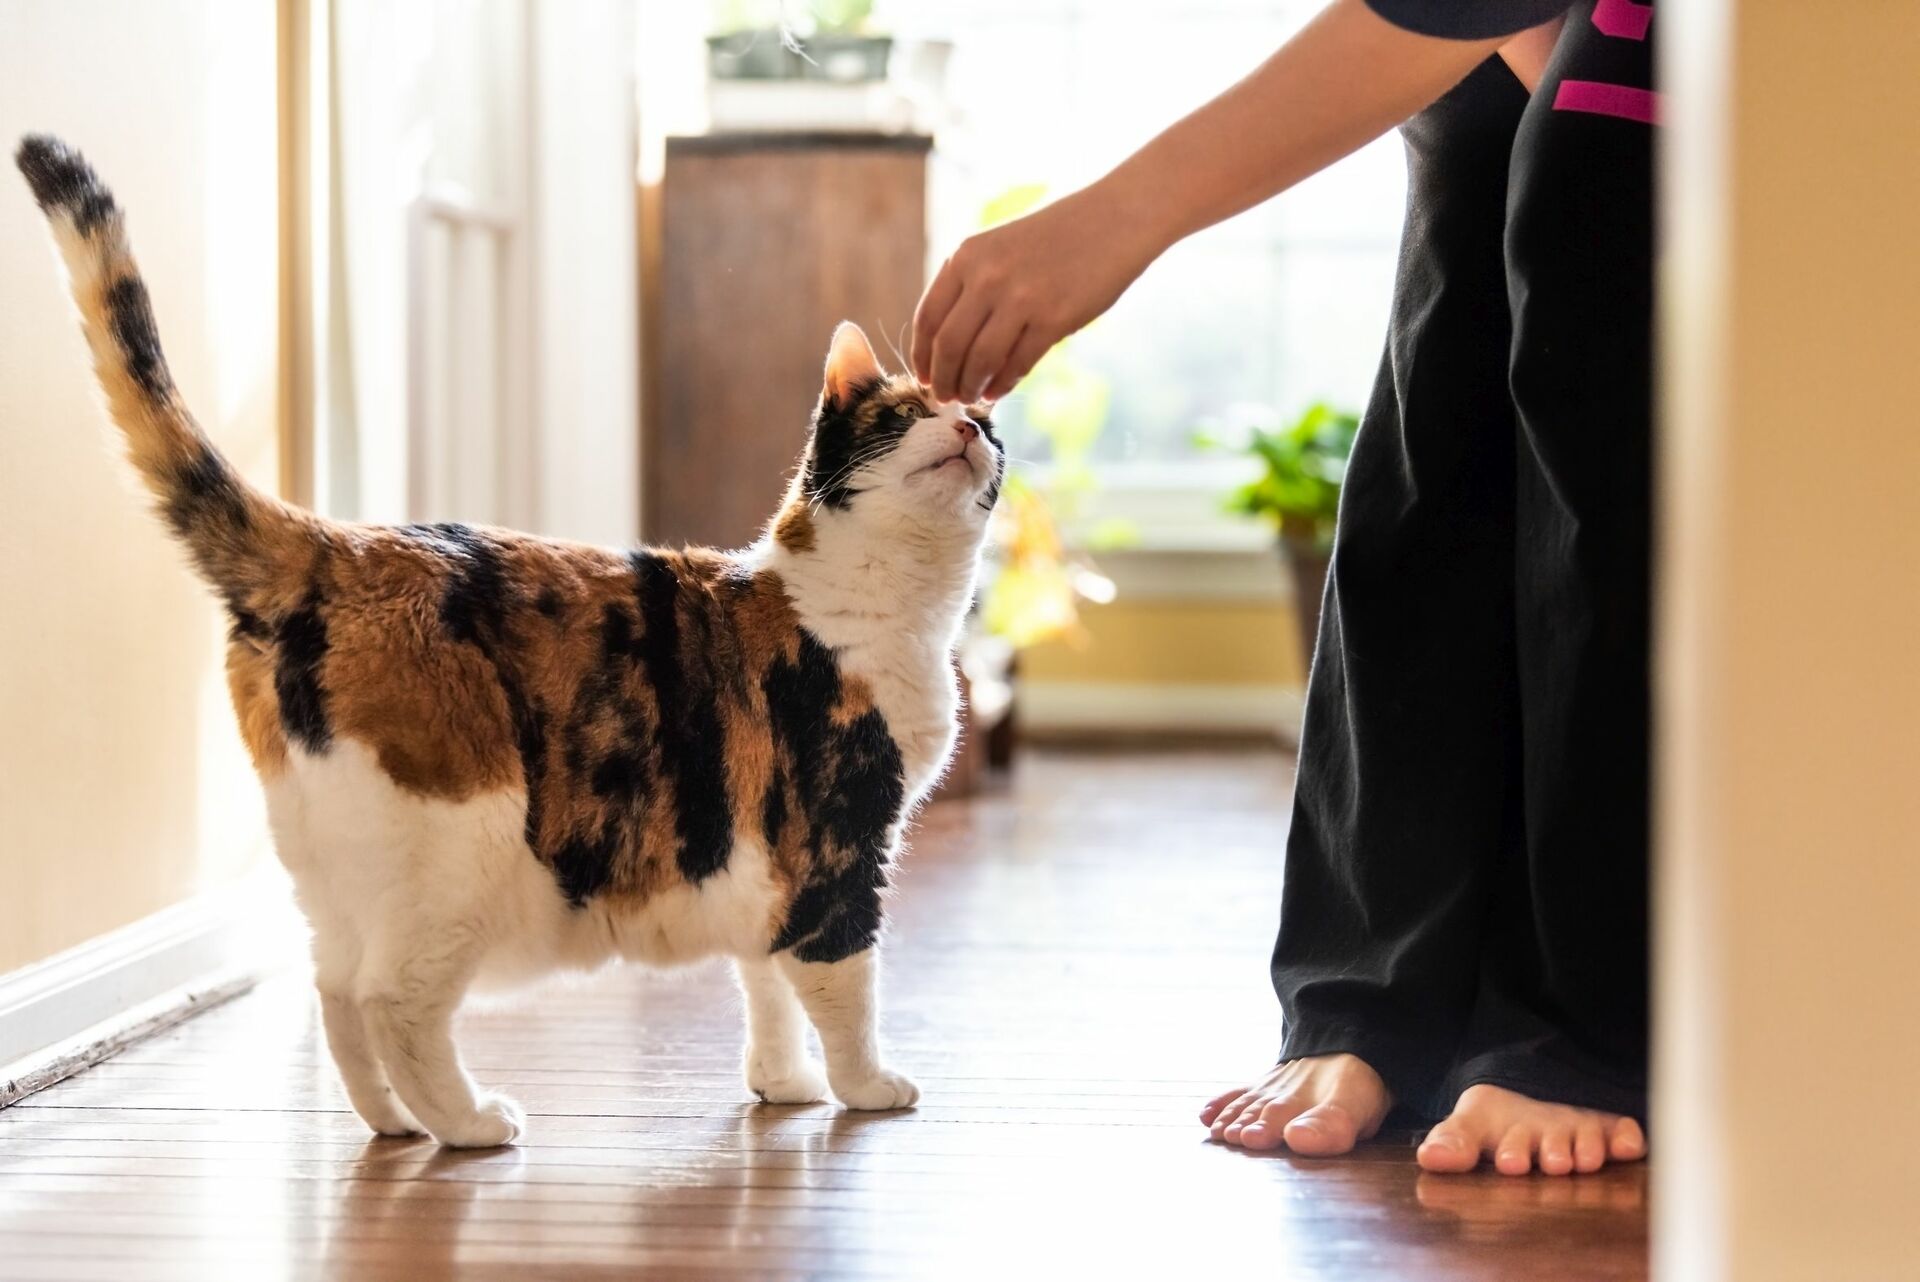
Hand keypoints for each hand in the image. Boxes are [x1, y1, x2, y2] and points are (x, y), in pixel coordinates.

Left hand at [911, 184, 1161, 402]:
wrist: (1114, 219)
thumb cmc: (1056, 236)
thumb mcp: (999, 246)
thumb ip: (972, 283)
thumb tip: (948, 343)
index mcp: (966, 255)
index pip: (928, 318)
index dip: (921, 356)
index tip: (922, 377)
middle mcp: (987, 276)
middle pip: (949, 345)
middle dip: (942, 379)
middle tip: (943, 397)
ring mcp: (1020, 298)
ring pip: (980, 360)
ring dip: (971, 386)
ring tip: (971, 397)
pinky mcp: (1053, 318)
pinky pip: (1017, 363)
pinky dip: (1003, 384)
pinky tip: (998, 392)